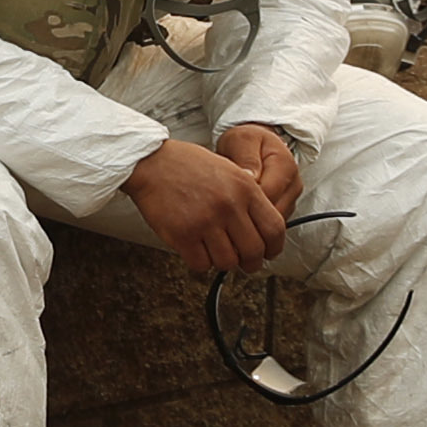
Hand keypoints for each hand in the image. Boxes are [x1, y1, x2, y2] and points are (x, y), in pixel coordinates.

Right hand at [125, 134, 286, 273]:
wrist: (152, 162)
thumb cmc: (187, 165)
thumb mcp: (229, 170)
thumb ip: (248, 197)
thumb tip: (262, 229)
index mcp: (245, 187)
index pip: (274, 228)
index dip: (274, 247)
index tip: (268, 252)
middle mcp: (228, 205)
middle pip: (254, 251)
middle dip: (251, 263)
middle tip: (244, 262)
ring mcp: (205, 221)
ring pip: (228, 262)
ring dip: (223, 263)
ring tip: (216, 252)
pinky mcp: (183, 235)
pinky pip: (201, 264)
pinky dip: (201, 263)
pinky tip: (197, 251)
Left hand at [217, 123, 304, 227]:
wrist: (254, 145)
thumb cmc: (246, 142)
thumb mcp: (241, 141)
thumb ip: (246, 157)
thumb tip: (250, 177)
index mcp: (285, 164)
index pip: (269, 194)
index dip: (246, 200)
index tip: (227, 200)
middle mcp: (293, 183)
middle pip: (274, 212)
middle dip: (249, 215)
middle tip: (225, 210)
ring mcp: (290, 197)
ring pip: (274, 222)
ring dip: (252, 221)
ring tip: (232, 211)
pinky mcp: (285, 207)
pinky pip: (271, 223)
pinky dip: (255, 222)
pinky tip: (241, 214)